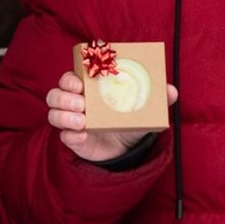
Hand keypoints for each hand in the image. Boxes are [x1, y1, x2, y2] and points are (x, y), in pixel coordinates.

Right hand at [46, 71, 176, 161]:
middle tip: (82, 102)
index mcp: (88, 87)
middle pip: (55, 94)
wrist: (126, 147)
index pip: (70, 76)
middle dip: (65, 97)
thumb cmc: (129, 118)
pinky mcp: (73, 140)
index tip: (80, 82)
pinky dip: (71, 135)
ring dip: (64, 115)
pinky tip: (84, 135)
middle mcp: (75, 102)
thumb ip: (157, 97)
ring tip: (83, 121)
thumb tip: (172, 90)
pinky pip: (64, 137)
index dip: (70, 77)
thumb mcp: (144, 107)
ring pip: (53, 114)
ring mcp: (71, 121)